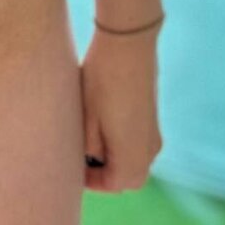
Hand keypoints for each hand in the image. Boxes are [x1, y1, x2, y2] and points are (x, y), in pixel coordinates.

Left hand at [80, 26, 162, 191]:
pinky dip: (121, 143)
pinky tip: (101, 121)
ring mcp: (154, 132)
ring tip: (87, 135)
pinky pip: (139, 144)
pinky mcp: (152, 116)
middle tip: (78, 154)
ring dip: (113, 157)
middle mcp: (150, 148)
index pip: (113, 185)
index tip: (70, 166)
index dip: (91, 180)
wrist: (127, 40)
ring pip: (134, 161)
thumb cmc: (101, 78)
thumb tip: (89, 160)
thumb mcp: (86, 117)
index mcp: (133, 155)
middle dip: (103, 172)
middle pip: (127, 178)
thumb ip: (89, 148)